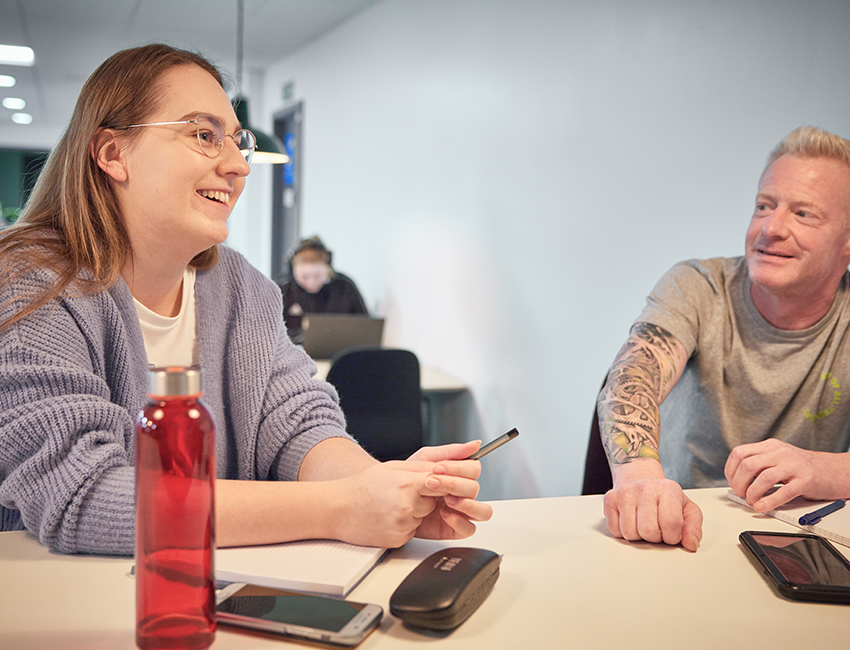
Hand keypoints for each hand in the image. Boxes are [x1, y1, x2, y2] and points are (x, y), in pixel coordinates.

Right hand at [331, 441, 491, 547]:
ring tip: (392, 504)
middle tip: (409, 492)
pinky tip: (388, 516)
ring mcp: (403, 523)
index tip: (447, 483)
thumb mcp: (392, 468)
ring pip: (424, 516)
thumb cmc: (362, 487)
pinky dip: (406, 525)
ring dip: (416, 512)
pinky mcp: (398, 538)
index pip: (443, 482)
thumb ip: (421, 467)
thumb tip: (444, 467)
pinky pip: (413, 530)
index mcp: (408, 482)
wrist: (337, 508)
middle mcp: (407, 504)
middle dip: (428, 498)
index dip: (447, 483)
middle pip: (436, 502)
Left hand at [408, 441, 493, 539]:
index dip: (458, 468)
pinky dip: (460, 522)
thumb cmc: (408, 478)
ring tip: (446, 499)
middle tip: (432, 483)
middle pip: (474, 488)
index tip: (437, 468)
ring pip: (482, 511)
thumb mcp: (425, 459)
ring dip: (466, 504)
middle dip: (453, 484)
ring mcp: (461, 512)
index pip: (473, 469)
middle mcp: (463, 493)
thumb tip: (475, 444)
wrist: (392, 499)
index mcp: (459, 475)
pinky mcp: (454, 528)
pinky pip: (469, 529)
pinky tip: (444, 514)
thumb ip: (451, 452)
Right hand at [604, 463, 702, 550]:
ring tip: (643, 524)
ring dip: (638, 536)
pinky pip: (615, 531)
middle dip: (654, 537)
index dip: (672, 537)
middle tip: (656, 528)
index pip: (671, 522)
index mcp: (668, 489)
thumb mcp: (687, 509)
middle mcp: (645, 487)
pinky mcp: (610, 499)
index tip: (671, 533)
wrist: (640, 478)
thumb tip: (690, 544)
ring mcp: (625, 492)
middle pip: (648, 531)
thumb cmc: (664, 497)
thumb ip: (693, 527)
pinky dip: (623, 532)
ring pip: (630, 533)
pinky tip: (631, 521)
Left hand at [725, 439, 849, 511]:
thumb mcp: (778, 459)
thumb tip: (737, 481)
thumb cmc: (802, 468)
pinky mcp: (806, 480)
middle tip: (741, 494)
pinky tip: (763, 507)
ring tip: (752, 502)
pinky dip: (770, 501)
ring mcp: (794, 465)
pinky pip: (784, 491)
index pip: (739, 453)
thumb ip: (760, 464)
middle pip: (748, 465)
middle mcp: (780, 452)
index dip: (731, 470)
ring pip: (763, 477)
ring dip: (752, 493)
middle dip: (739, 483)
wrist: (834, 471)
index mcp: (770, 446)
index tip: (732, 482)